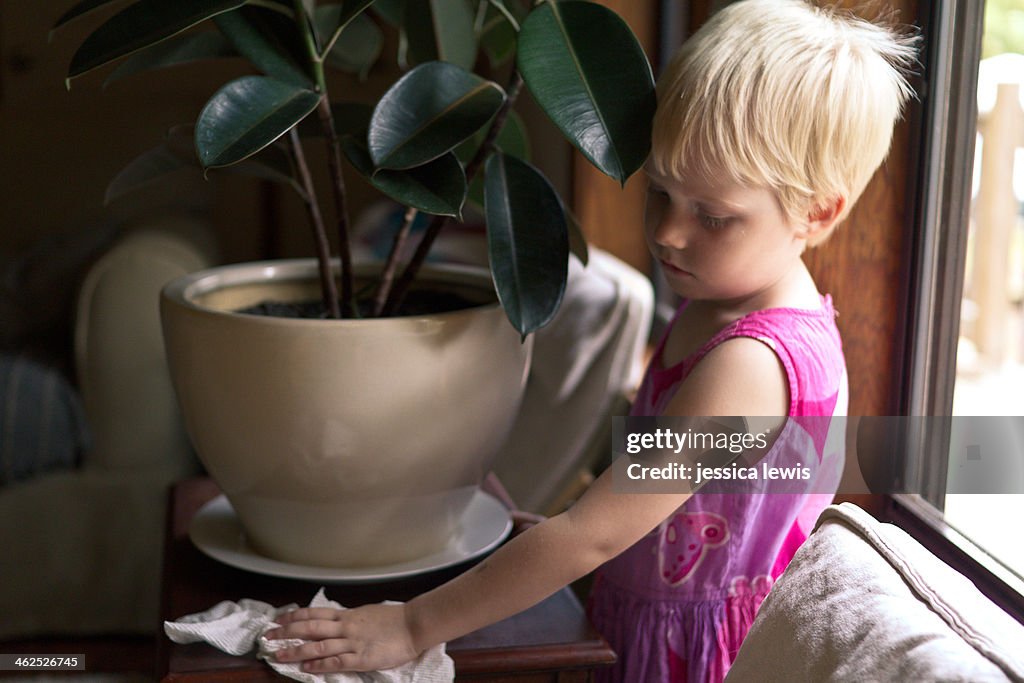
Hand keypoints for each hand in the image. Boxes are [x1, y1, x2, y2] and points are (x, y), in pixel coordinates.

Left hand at [265, 602, 419, 672]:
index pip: (313, 614)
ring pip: (318, 645)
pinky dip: (319, 664)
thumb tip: (332, 622)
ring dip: (296, 650)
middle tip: (268, 636)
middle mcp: (345, 627)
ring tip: (279, 655)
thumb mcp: (366, 614)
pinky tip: (306, 667)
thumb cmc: (392, 620)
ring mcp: (352, 642)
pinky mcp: (361, 658)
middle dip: (287, 632)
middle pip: (309, 627)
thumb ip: (348, 619)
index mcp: (346, 615)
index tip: (277, 619)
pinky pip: (336, 661)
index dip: (293, 616)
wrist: (413, 625)